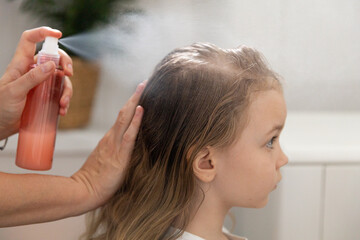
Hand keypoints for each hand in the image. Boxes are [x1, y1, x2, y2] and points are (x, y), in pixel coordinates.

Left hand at [0, 27, 72, 139]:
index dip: (43, 33)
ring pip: (61, 79)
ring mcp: (41, 84)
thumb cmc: (1, 107)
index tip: (58, 34)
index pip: (30, 40)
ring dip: (67, 90)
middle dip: (65, 63)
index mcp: (21, 64)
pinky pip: (60, 94)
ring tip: (63, 104)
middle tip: (68, 74)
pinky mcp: (46, 97)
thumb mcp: (14, 91)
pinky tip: (61, 111)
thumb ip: (32, 77)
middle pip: (54, 57)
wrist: (1, 127)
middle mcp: (33, 71)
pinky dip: (64, 102)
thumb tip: (51, 65)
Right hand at [71, 82, 145, 209]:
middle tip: (143, 83)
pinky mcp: (119, 154)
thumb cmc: (94, 182)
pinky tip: (142, 110)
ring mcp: (114, 144)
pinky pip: (129, 134)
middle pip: (124, 112)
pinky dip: (135, 121)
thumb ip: (115, 154)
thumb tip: (127, 151)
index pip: (122, 119)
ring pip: (125, 117)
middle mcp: (111, 138)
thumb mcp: (106, 163)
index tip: (139, 95)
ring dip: (135, 102)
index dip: (131, 106)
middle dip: (134, 97)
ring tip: (143, 88)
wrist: (82, 192)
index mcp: (109, 140)